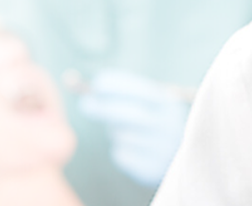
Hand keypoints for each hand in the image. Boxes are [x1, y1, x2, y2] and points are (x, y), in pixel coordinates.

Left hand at [76, 68, 190, 187]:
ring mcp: (162, 149)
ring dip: (115, 131)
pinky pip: (122, 155)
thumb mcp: (144, 102)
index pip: (141, 91)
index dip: (117, 86)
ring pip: (123, 136)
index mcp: (168, 105)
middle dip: (104, 107)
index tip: (97, 84)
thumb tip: (73, 82)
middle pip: (130, 114)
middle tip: (85, 104)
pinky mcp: (151, 169)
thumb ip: (116, 92)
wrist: (178, 158)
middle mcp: (169, 126)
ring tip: (125, 131)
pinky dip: (119, 149)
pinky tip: (132, 148)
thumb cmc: (150, 122)